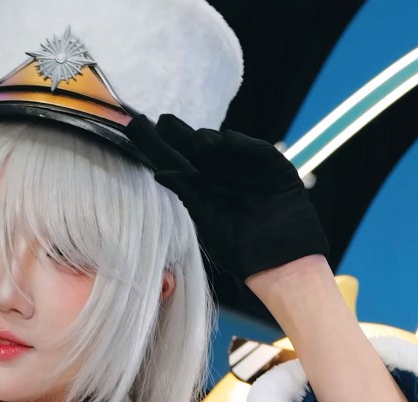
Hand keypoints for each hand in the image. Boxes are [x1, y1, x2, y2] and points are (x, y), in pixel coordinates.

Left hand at [128, 113, 329, 284]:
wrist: (280, 264)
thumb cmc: (243, 253)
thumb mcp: (208, 222)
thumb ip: (188, 195)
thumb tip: (161, 173)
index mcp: (204, 191)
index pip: (177, 164)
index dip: (158, 148)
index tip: (137, 132)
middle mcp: (223, 177)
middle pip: (196, 150)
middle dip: (179, 135)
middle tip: (159, 120)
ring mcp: (248, 170)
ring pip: (224, 147)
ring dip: (208, 140)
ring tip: (195, 141)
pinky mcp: (275, 168)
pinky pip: (256, 151)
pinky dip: (242, 145)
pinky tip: (225, 142)